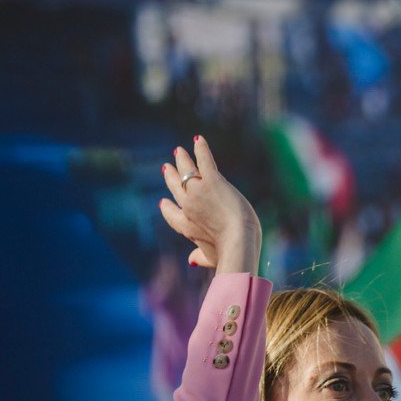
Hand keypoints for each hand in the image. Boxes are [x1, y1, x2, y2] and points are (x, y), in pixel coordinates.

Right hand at [160, 136, 261, 273]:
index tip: (164, 202)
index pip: (171, 214)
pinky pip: (204, 160)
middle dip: (170, 177)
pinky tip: (199, 139)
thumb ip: (200, 257)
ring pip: (186, 170)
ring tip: (178, 151)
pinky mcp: (213, 181)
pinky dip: (201, 149)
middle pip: (175, 188)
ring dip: (182, 160)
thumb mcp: (210, 257)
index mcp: (186, 227)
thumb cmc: (227, 253)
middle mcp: (188, 207)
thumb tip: (192, 260)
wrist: (237, 241)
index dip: (168, 207)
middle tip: (166, 167)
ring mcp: (198, 191)